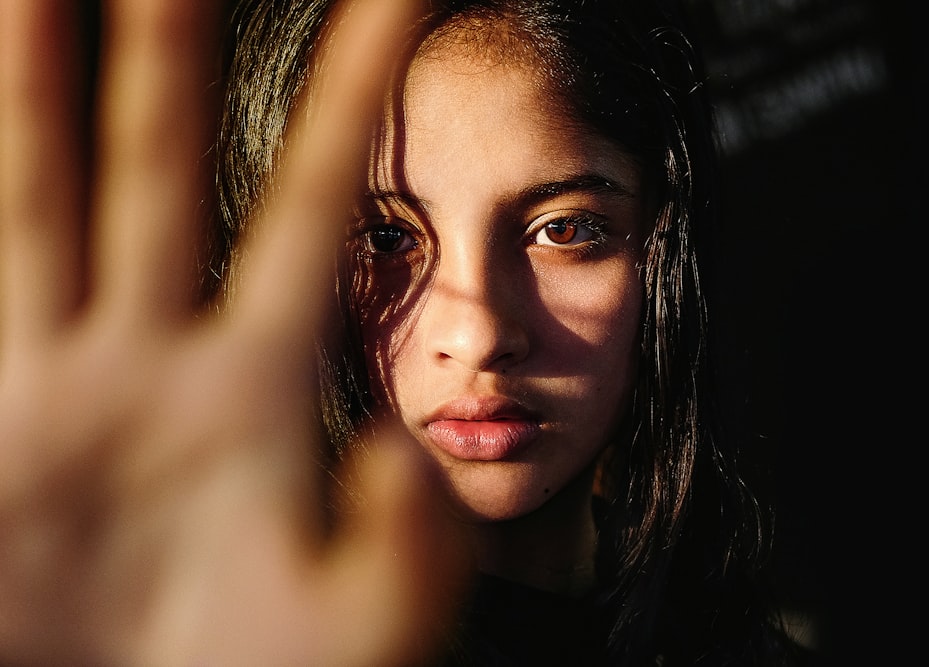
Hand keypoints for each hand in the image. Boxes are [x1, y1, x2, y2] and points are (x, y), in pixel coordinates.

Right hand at [0, 1, 463, 664]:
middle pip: (164, 166)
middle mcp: (157, 361)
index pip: (321, 201)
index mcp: (261, 388)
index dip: (356, 90)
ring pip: (47, 197)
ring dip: (37, 80)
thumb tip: (407, 445)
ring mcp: (63, 386)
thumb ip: (408, 526)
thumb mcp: (370, 616)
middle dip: (167, 44)